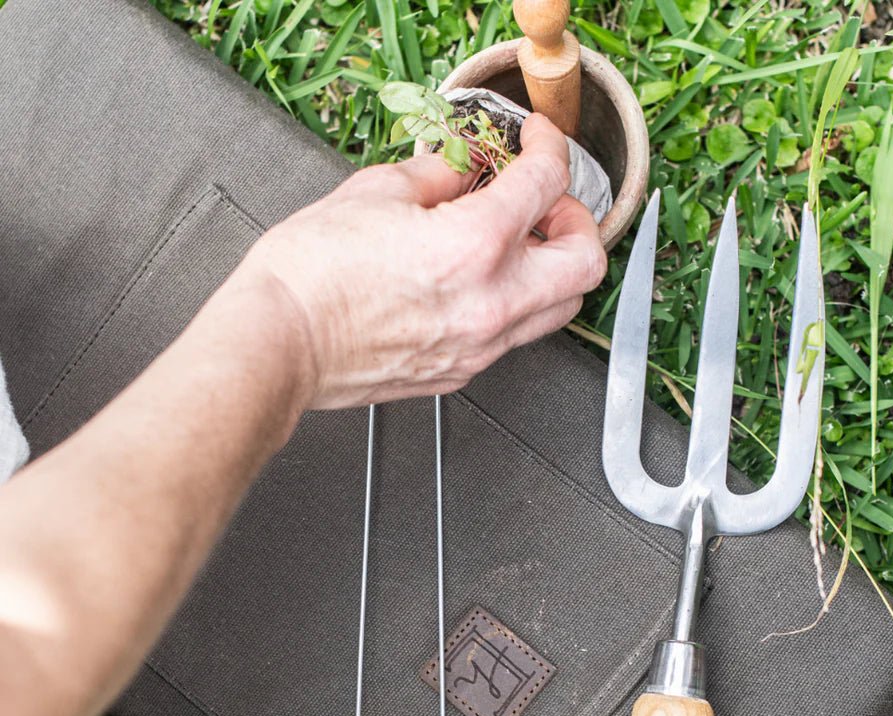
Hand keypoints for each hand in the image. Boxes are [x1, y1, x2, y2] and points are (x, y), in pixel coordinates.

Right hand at [239, 113, 606, 408]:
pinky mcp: (462, 372)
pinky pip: (514, 335)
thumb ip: (438, 176)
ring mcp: (480, 346)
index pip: (548, 184)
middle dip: (575, 221)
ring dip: (552, 268)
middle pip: (585, 264)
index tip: (538, 142)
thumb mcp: (375, 192)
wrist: (282, 343)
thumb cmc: (311, 276)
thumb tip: (463, 171)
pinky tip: (477, 282)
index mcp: (474, 245)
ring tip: (515, 246)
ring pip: (559, 309)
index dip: (550, 149)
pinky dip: (514, 302)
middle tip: (546, 205)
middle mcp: (491, 303)